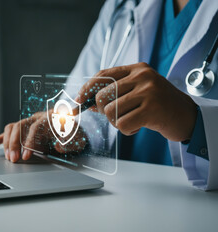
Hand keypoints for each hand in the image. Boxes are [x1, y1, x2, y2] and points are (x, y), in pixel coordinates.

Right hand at [0, 111, 87, 161]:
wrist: (74, 129)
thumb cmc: (75, 135)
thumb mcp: (77, 139)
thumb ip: (69, 142)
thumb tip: (59, 145)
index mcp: (50, 117)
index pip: (36, 126)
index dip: (29, 141)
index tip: (26, 156)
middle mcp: (37, 117)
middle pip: (20, 125)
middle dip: (14, 143)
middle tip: (14, 159)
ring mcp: (29, 122)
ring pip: (12, 127)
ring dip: (7, 142)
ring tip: (8, 157)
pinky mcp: (24, 129)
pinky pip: (9, 131)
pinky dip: (1, 138)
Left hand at [77, 62, 196, 141]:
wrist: (187, 116)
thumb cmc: (158, 105)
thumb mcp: (137, 92)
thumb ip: (114, 93)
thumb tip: (84, 102)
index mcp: (137, 69)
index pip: (102, 75)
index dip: (86, 89)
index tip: (77, 102)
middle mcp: (142, 76)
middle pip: (102, 96)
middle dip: (103, 111)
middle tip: (118, 116)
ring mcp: (148, 91)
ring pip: (110, 111)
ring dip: (117, 122)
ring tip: (133, 120)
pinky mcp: (152, 109)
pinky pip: (122, 125)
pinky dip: (127, 130)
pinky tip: (139, 126)